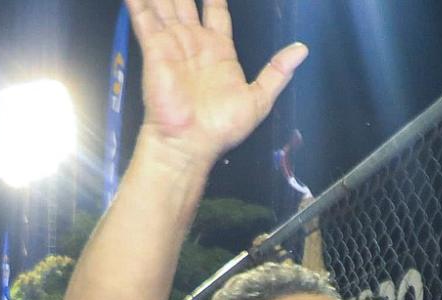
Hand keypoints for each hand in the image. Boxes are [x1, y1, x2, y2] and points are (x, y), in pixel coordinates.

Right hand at [128, 0, 307, 168]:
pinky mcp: (155, 49)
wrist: (191, 143)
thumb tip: (302, 50)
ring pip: (165, 6)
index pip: (216, 12)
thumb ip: (277, 72)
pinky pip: (145, 19)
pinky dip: (138, 3)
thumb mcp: (259, 99)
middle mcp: (194, 42)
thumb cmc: (222, 126)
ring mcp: (173, 44)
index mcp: (219, 50)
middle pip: (187, 4)